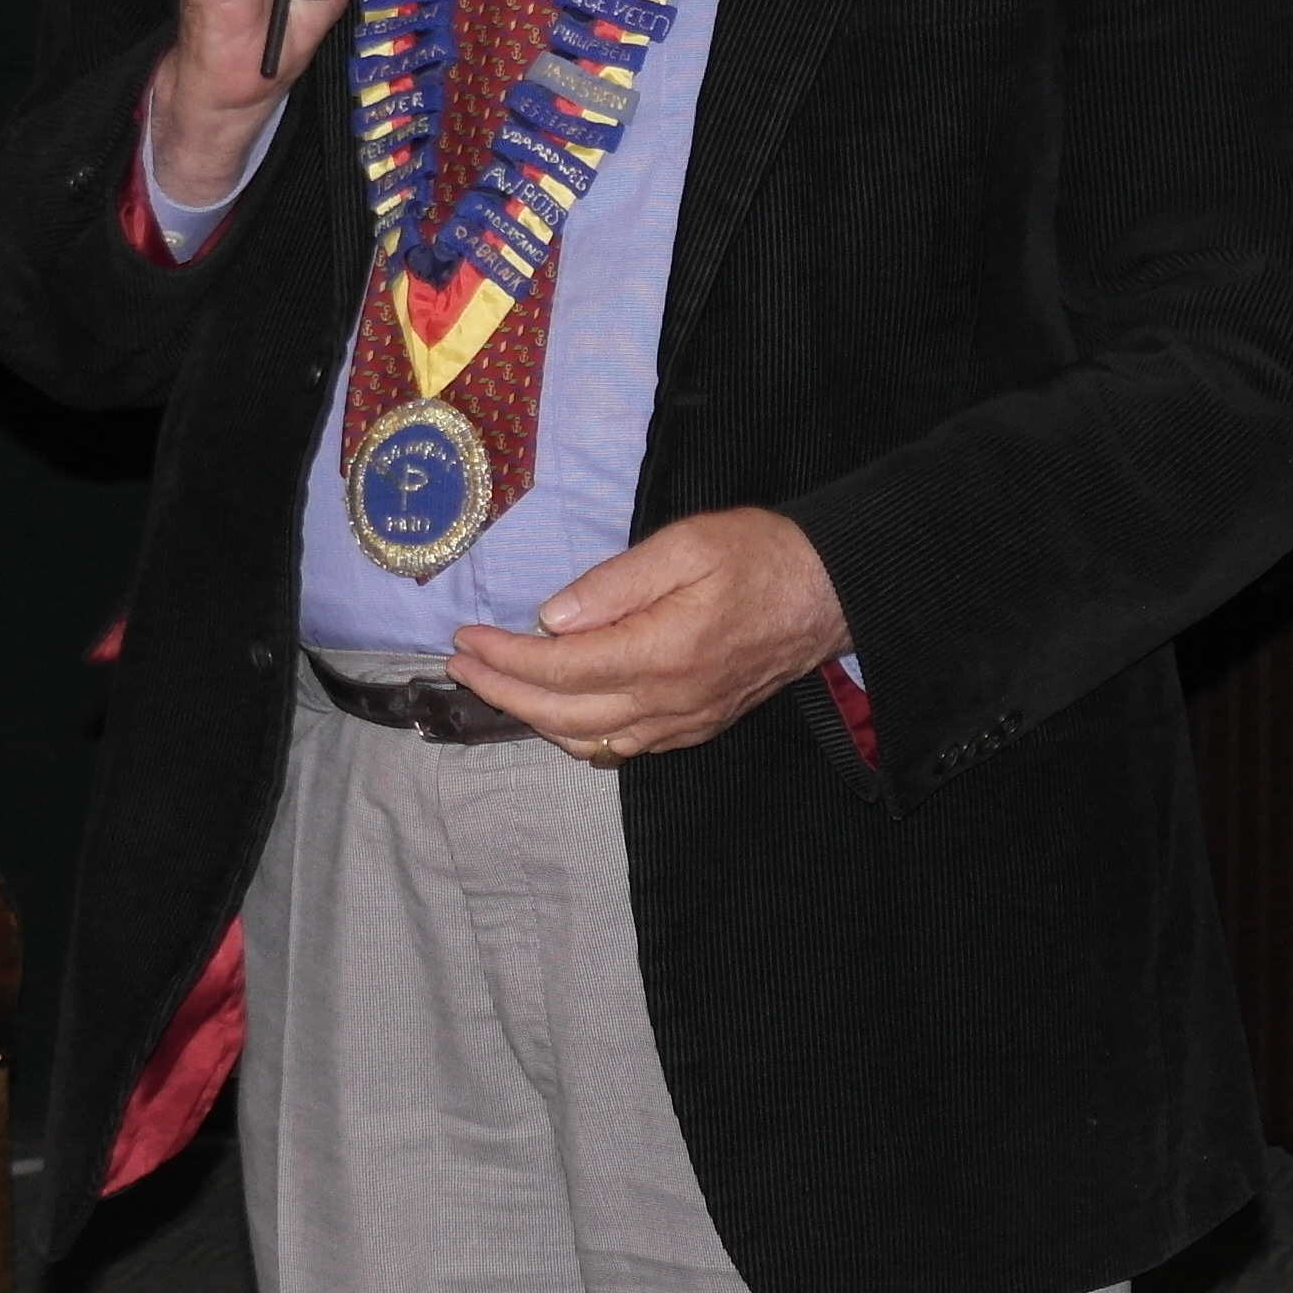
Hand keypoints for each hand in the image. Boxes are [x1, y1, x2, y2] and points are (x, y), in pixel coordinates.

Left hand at [448, 507, 848, 763]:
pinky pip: (622, 747)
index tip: (468, 637)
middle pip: (562, 713)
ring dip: (534, 718)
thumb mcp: (687, 545)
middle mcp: (670, 700)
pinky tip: (558, 710)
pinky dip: (578, 734)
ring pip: (588, 739)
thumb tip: (554, 616)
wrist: (830, 593)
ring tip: (497, 685)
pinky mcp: (696, 727)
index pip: (560, 667)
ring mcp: (684, 721)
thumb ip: (617, 582)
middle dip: (502, 691)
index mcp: (663, 650)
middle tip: (462, 664)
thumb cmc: (762, 556)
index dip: (504, 657)